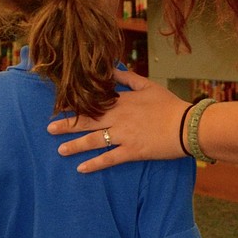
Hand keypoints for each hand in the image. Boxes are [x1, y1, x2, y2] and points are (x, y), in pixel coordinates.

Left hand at [48, 67, 189, 172]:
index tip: (59, 106)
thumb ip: (126, 78)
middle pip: (87, 121)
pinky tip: (81, 169)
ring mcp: (124, 135)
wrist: (187, 125)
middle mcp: (118, 118)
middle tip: (49, 129)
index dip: (75, 105)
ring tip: (60, 150)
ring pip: (93, 141)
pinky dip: (94, 164)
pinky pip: (109, 159)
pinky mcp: (132, 151)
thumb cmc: (170, 105)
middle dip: (66, 125)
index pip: (93, 103)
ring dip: (75, 146)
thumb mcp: (148, 86)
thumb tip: (109, 69)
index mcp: (122, 101)